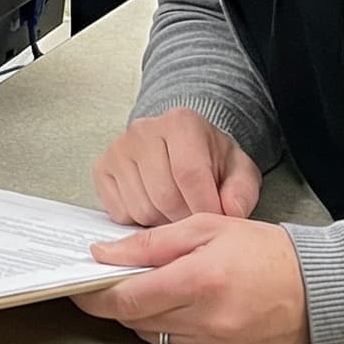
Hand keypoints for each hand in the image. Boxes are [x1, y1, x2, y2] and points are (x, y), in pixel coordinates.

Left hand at [73, 215, 307, 343]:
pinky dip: (176, 332)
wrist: (320, 293)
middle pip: (136, 319)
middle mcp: (205, 322)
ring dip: (150, 315)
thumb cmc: (267, 253)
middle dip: (122, 300)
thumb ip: (152, 243)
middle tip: (125, 280)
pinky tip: (196, 312)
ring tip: (172, 290)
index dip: (94, 295)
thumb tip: (105, 254)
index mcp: (199, 281)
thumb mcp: (208, 227)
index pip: (126, 299)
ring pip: (155, 336)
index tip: (80, 286)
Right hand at [93, 109, 260, 227]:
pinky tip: (153, 205)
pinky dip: (139, 220)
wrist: (182, 146)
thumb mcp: (238, 171)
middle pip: (164, 195)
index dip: (204, 206)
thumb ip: (241, 191)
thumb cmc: (209, 160)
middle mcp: (143, 130)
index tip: (214, 219)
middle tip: (195, 214)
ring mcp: (118, 149)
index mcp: (181, 123)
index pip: (189, 173)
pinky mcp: (101, 168)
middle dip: (184, 218)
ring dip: (162, 221)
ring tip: (175, 208)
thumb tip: (232, 211)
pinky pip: (120, 213)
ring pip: (141, 208)